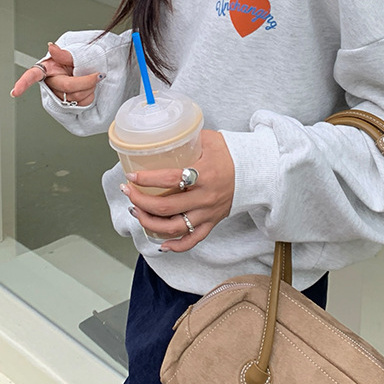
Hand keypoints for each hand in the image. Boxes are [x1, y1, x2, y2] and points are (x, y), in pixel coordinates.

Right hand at [10, 42, 101, 106]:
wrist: (89, 71)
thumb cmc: (77, 61)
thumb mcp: (72, 54)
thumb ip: (63, 53)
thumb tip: (51, 46)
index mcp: (47, 69)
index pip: (32, 75)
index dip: (23, 83)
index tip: (15, 92)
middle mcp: (51, 83)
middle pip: (67, 87)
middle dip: (86, 81)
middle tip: (98, 75)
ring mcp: (59, 96)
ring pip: (76, 97)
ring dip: (90, 88)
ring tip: (91, 80)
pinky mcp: (68, 105)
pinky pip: (82, 104)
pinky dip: (90, 96)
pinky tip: (89, 90)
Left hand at [120, 130, 234, 252]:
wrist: (256, 171)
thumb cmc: (232, 153)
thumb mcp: (209, 139)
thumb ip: (187, 139)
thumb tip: (163, 138)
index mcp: (203, 174)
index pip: (169, 179)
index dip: (146, 179)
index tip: (131, 176)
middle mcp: (204, 197)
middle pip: (165, 208)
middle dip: (140, 201)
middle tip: (128, 193)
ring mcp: (208, 212)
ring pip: (174, 227)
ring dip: (150, 223)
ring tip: (137, 212)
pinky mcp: (212, 222)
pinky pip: (193, 240)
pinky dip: (176, 245)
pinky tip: (162, 243)